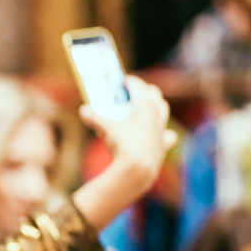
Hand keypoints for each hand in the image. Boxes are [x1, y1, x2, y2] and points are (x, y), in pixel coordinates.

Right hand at [79, 75, 174, 195]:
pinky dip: (163, 132)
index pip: (139, 86)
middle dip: (145, 91)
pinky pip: (168, 134)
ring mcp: (162, 129)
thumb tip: (83, 110)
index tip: (124, 81)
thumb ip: (95, 118)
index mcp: (144, 106)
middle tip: (133, 92)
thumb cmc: (123, 144)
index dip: (131, 82)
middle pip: (155, 95)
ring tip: (146, 108)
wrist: (138, 168)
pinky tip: (158, 135)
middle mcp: (157, 115)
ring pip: (163, 110)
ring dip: (155, 106)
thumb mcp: (105, 129)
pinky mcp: (163, 144)